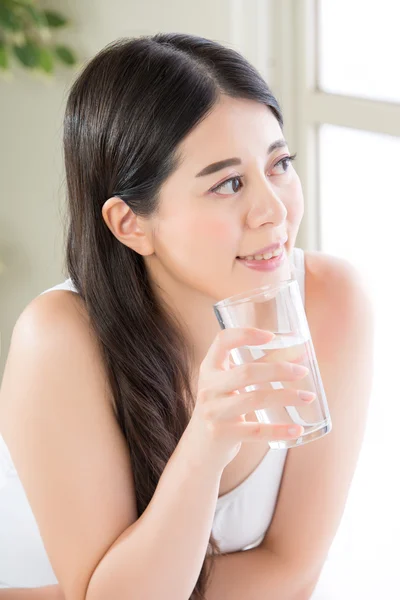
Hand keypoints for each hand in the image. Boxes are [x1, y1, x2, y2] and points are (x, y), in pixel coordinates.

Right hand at [184, 328, 313, 471]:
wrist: (198, 449)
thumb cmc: (222, 409)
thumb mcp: (231, 385)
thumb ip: (260, 366)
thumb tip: (299, 352)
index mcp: (210, 368)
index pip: (222, 341)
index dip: (245, 334)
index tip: (271, 336)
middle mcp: (208, 388)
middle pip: (246, 372)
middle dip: (278, 370)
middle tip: (302, 371)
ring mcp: (214, 412)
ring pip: (254, 399)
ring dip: (285, 397)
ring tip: (308, 397)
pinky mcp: (223, 434)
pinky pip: (256, 430)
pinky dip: (279, 430)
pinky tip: (297, 428)